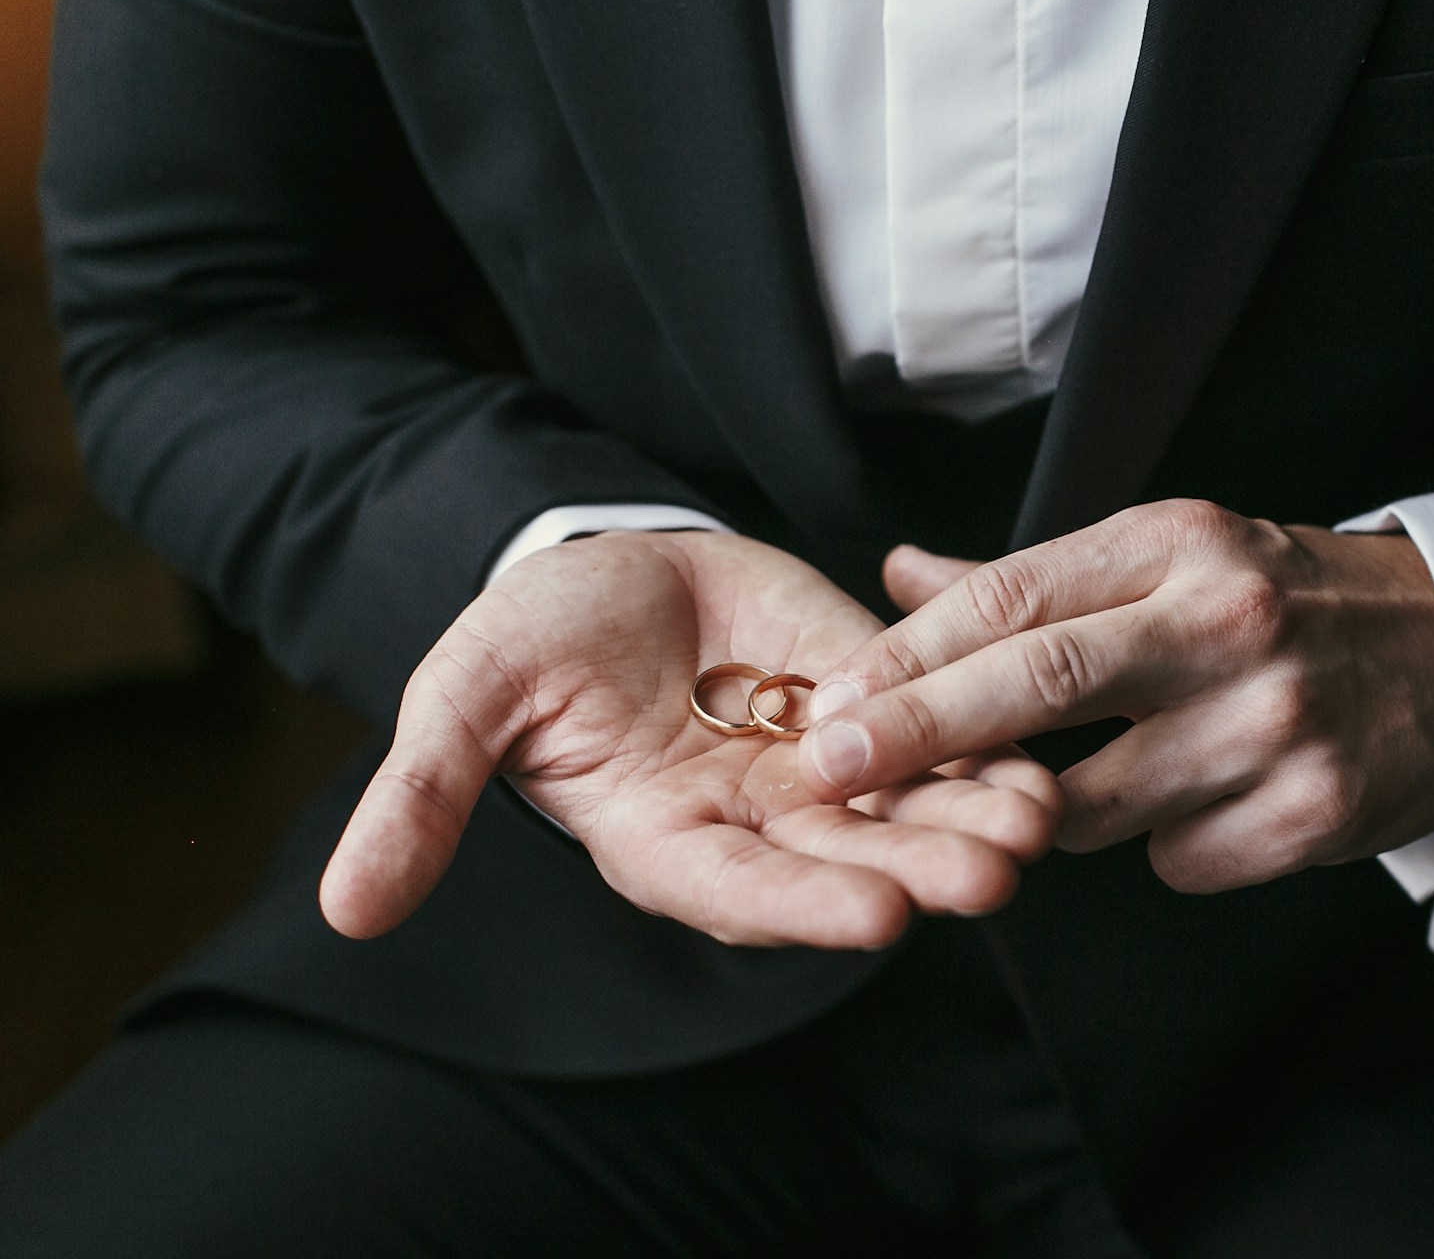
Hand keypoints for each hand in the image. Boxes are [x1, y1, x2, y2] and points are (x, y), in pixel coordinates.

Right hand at [319, 532, 1057, 947]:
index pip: (736, 891)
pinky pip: (933, 739)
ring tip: (1036, 818)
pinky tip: (1039, 757)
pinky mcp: (868, 705)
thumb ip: (421, 796)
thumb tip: (345, 915)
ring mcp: (817, 770)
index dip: (802, 907)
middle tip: (991, 874)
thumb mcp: (466, 698)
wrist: (608, 564)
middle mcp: (753, 825)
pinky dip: (983, 751)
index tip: (876, 917)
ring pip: (903, 810)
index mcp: (662, 839)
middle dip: (917, 869)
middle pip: (843, 864)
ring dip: (970, 819)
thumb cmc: (532, 635)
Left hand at [797, 499, 1433, 892]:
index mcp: (1178, 544)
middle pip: (1040, 687)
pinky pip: (1174, 862)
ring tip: (1087, 782)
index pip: (1013, 596)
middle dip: (918, 733)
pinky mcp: (1312, 814)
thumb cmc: (1282, 601)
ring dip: (1050, 812)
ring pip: (1092, 804)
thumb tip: (898, 573)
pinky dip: (1161, 845)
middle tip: (827, 770)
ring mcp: (1274, 723)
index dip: (910, 654)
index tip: (834, 701)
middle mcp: (1226, 624)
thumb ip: (1031, 580)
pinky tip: (1203, 801)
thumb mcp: (1169, 556)